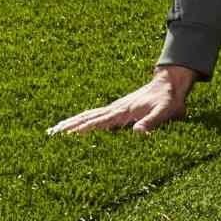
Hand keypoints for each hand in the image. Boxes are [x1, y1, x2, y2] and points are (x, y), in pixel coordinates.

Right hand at [47, 64, 198, 134]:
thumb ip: (152, 123)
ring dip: (71, 123)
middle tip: (50, 133)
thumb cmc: (169, 100)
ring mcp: (115, 108)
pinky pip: (95, 115)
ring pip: (88, 116)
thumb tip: (137, 134)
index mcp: (123, 111)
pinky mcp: (118, 109)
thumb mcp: (165, 112)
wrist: (170, 84)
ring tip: (55, 129)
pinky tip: (77, 124)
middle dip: (68, 126)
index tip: (65, 137)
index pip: (98, 123)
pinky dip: (82, 120)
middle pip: (87, 118)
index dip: (82, 131)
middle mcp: (115, 109)